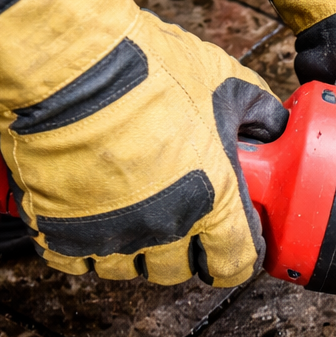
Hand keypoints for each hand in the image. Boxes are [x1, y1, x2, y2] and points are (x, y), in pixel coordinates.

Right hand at [0, 0, 285, 285]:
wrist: (69, 65)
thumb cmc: (148, 71)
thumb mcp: (224, 81)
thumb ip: (257, 111)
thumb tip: (274, 126)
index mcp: (213, 201)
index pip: (235, 263)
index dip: (236, 258)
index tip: (230, 247)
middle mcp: (165, 227)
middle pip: (176, 271)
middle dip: (179, 252)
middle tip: (174, 221)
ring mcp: (112, 234)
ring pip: (126, 269)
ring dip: (129, 249)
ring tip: (126, 213)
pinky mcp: (61, 231)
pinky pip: (75, 261)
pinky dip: (79, 246)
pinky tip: (83, 216)